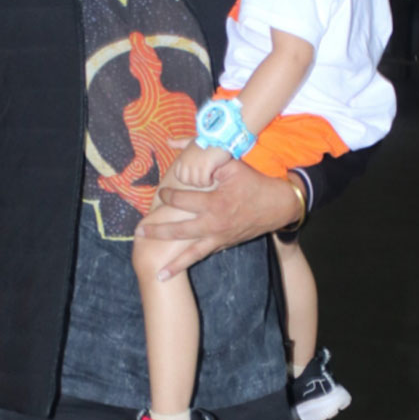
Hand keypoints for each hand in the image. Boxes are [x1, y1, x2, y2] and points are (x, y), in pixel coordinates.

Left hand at [135, 160, 302, 278]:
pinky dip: (190, 262)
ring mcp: (219, 238)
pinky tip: (178, 271)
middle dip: (157, 232)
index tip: (160, 194)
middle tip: (139, 233)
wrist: (278, 206)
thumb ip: (207, 160)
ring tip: (158, 274)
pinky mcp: (224, 245)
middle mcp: (213, 224)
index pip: (181, 201)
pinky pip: (204, 255)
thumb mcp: (232, 166)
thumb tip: (180, 145)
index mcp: (213, 203)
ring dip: (174, 264)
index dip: (167, 196)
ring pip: (191, 254)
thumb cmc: (254, 183)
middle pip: (178, 231)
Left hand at [172, 142, 229, 187]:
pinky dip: (209, 181)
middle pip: (186, 181)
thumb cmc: (207, 140)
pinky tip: (213, 176)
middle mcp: (186, 161)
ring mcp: (195, 163)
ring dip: (204, 182)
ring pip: (196, 183)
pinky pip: (204, 181)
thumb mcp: (191, 141)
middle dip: (195, 182)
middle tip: (204, 177)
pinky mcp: (206, 165)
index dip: (188, 179)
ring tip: (210, 175)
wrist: (220, 136)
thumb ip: (179, 143)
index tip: (197, 175)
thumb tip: (168, 140)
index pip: (179, 176)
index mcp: (182, 157)